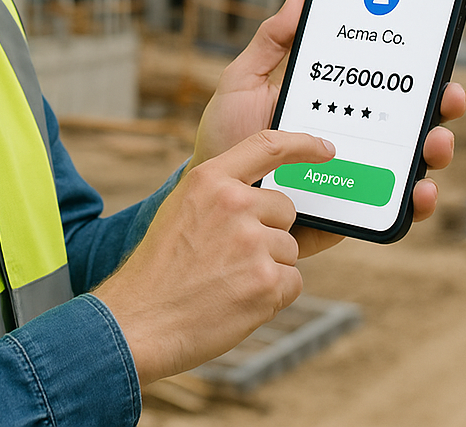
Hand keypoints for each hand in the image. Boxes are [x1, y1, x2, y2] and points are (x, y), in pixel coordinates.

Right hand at [93, 129, 333, 385]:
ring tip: (228, 281)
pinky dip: (273, 295)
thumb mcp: (183, 209)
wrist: (139, 320)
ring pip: (289, 249)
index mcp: (209, 179)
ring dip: (269, 268)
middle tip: (232, 257)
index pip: (268, 146)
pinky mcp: (266, 282)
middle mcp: (233, 203)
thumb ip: (224, 196)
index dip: (303, 145)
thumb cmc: (161, 267)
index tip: (326, 149)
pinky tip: (238, 300)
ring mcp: (252, 243)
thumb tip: (272, 200)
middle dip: (270, 233)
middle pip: (285, 211)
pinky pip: (293, 282)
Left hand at [188, 0, 465, 257]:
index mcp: (330, 104)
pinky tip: (418, 192)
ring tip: (436, 142)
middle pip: (407, 122)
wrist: (211, 197)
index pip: (380, 84)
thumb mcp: (242, 81)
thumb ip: (270, 43)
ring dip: (434, 152)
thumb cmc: (226, 136)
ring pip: (408, 165)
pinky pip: (390, 212)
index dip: (412, 71)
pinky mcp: (349, 215)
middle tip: (449, 96)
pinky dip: (414, 204)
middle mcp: (349, 139)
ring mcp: (354, 179)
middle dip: (439, 107)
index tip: (433, 56)